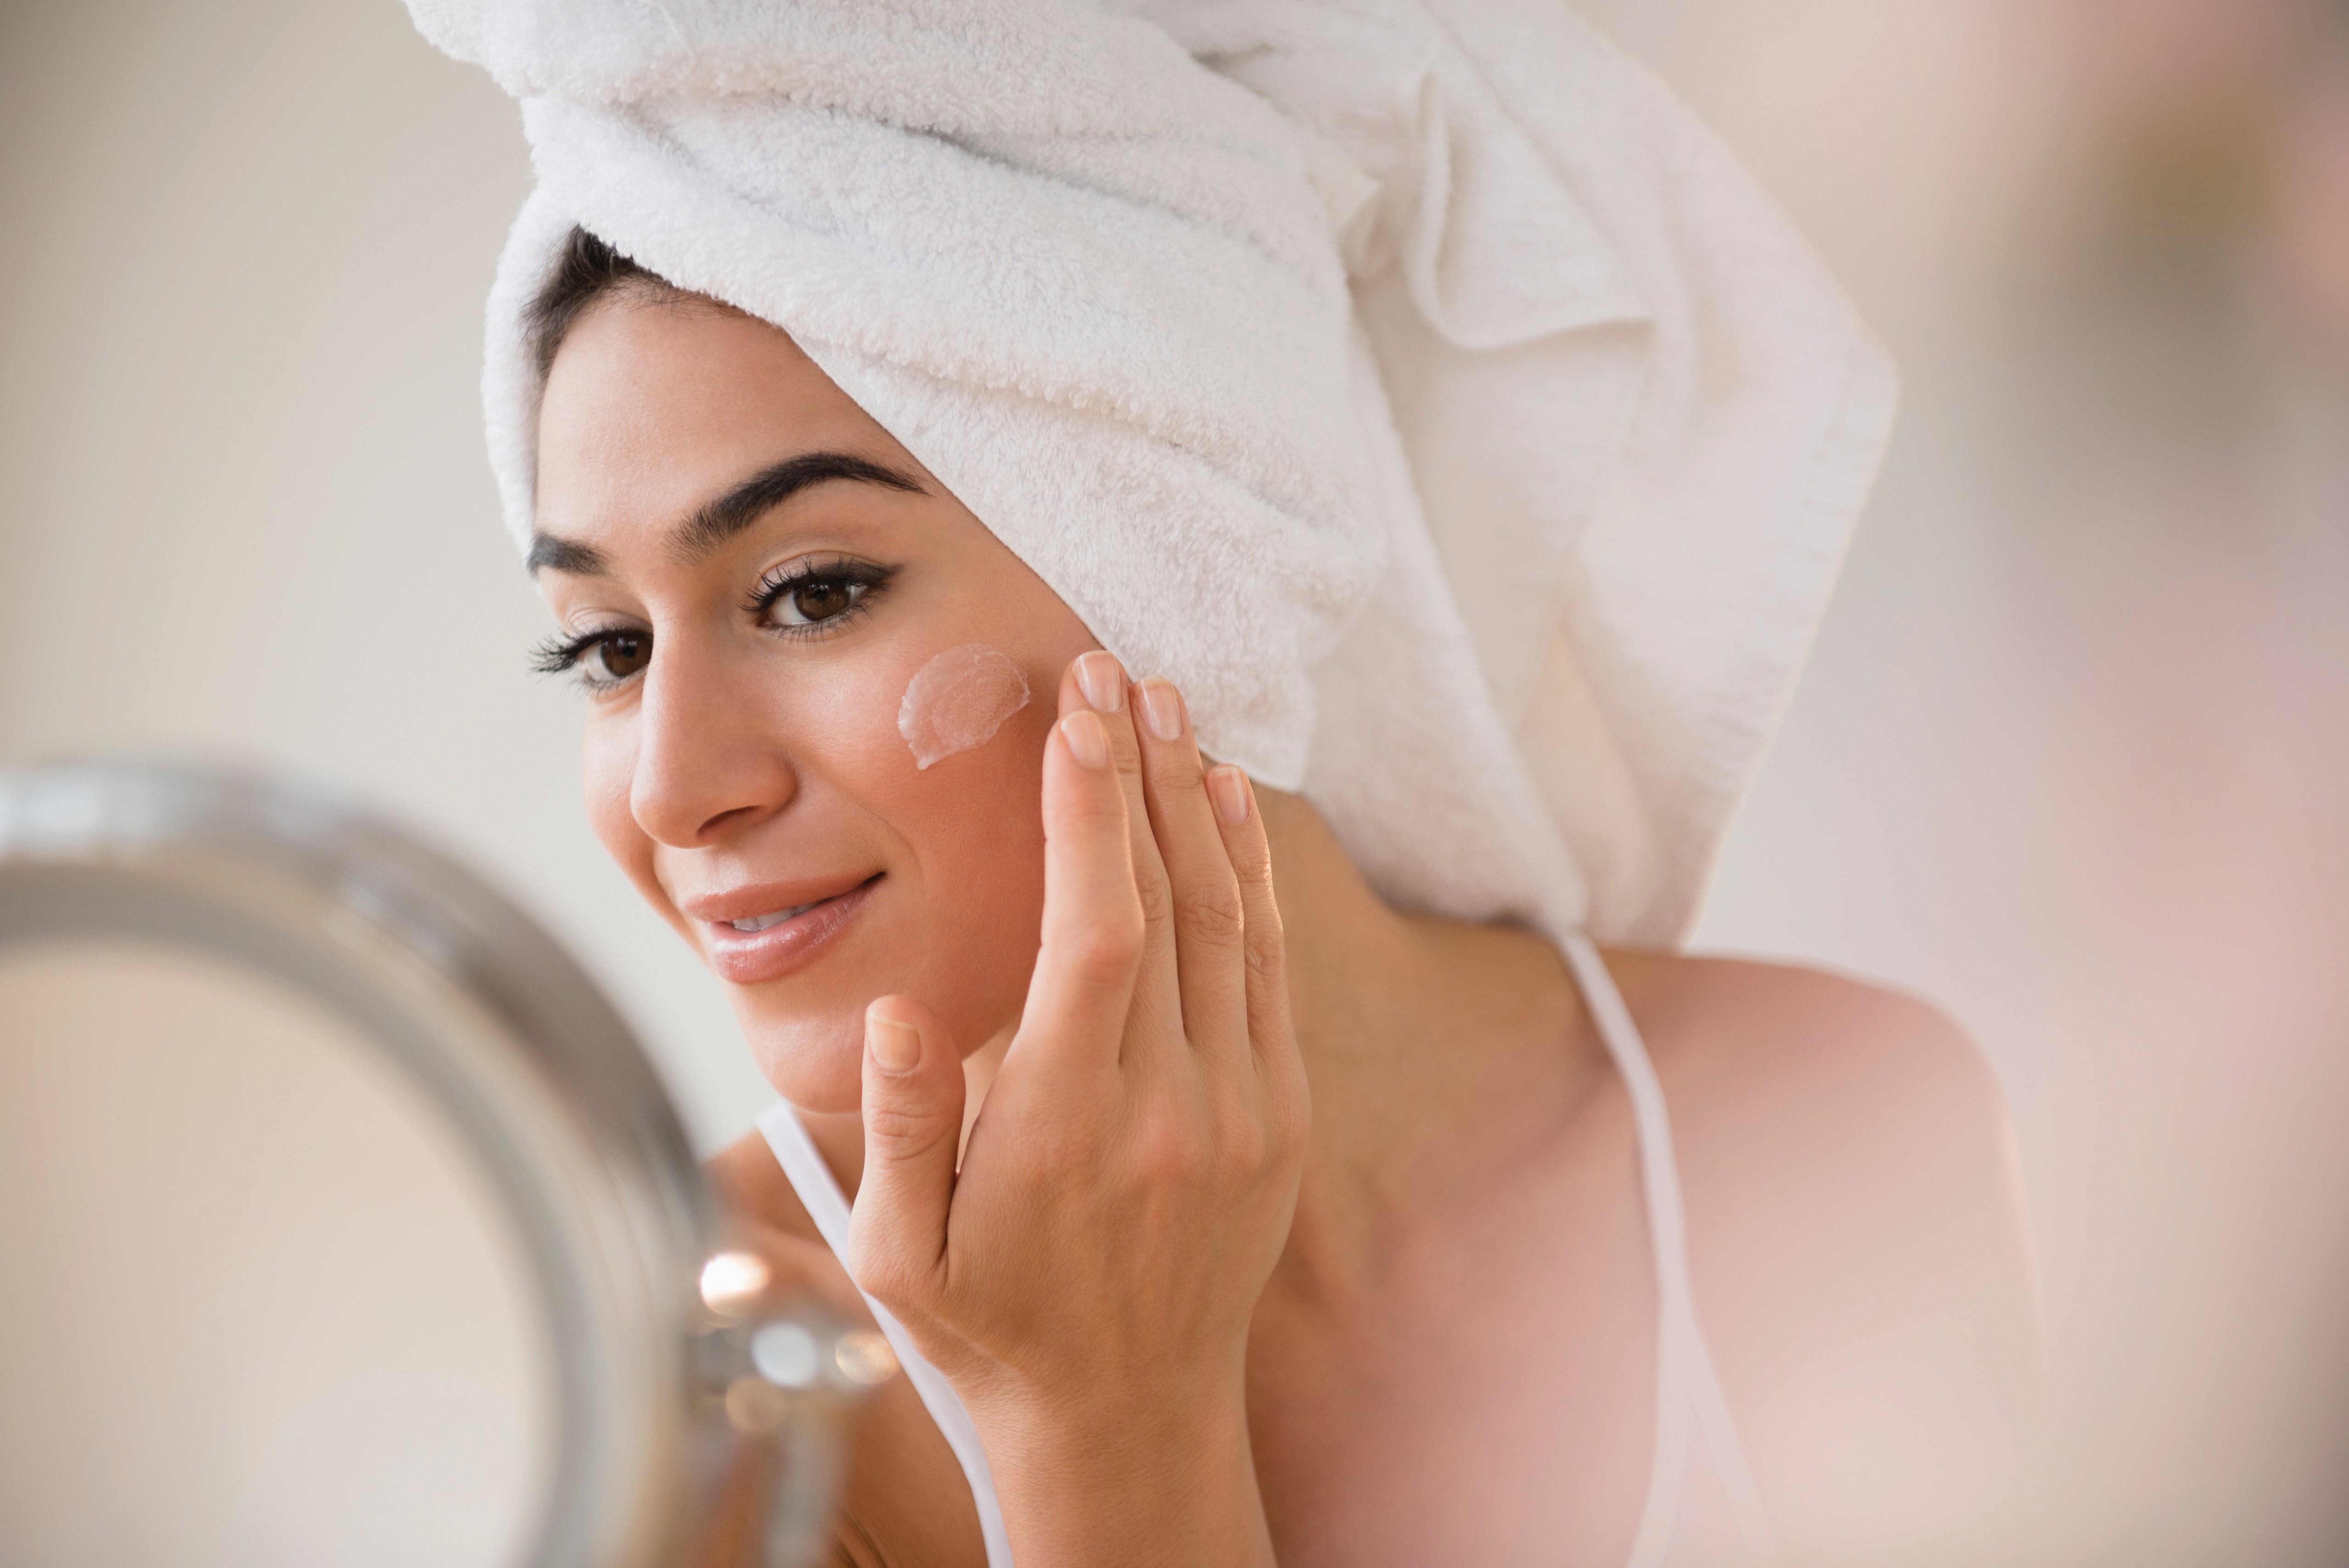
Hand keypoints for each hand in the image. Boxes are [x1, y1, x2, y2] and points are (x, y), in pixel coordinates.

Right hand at [844, 651, 1306, 1565]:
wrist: (1128, 1417)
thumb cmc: (993, 1330)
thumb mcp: (902, 1259)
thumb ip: (898, 1132)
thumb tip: (905, 1009)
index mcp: (1068, 1127)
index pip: (1097, 930)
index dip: (1089, 810)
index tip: (1075, 715)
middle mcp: (1172, 1107)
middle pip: (1169, 902)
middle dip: (1138, 772)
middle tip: (1113, 670)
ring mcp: (1242, 1110)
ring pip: (1231, 922)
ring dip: (1198, 804)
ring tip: (1168, 705)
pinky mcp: (1279, 1117)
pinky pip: (1269, 970)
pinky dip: (1252, 878)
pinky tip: (1225, 805)